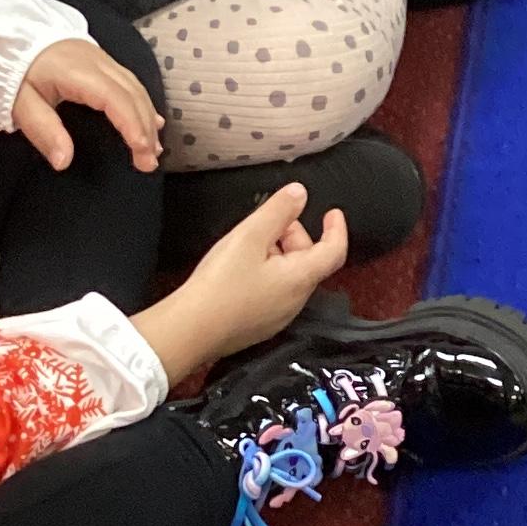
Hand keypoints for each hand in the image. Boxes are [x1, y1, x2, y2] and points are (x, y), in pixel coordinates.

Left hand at [13, 38, 161, 171]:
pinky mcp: (102, 60)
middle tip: (149, 162)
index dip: (131, 124)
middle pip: (131, 94)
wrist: (13, 38)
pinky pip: (130, 83)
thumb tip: (64, 162)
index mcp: (78, 71)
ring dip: (147, 117)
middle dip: (145, 128)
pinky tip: (151, 120)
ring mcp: (102, 59)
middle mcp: (97, 62)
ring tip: (153, 147)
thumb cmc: (15, 72)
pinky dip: (143, 104)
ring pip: (135, 88)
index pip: (114, 98)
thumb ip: (43, 131)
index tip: (141, 151)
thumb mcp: (20, 103)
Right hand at [137, 182, 348, 379]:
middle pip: (308, 261)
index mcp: (300, 279)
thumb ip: (278, 211)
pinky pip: (273, 293)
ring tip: (249, 242)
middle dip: (294, 236)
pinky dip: (267, 273)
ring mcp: (277, 317)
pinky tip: (239, 268)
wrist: (189, 331)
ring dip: (278, 254)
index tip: (332, 213)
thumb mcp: (250, 236)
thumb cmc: (220, 284)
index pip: (334, 251)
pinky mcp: (258, 326)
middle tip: (269, 222)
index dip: (336, 229)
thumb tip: (300, 194)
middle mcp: (295, 301)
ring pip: (289, 276)